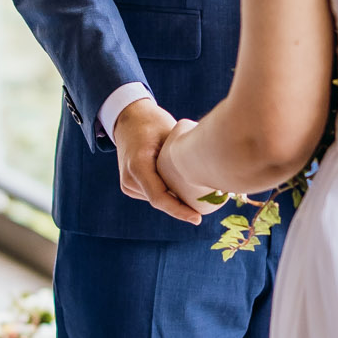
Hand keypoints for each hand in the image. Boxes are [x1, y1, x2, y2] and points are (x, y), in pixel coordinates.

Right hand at [113, 98, 200, 224]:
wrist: (129, 119)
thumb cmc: (153, 123)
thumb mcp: (170, 134)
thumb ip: (181, 156)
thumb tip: (209, 171)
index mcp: (138, 165)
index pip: (159, 198)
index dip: (179, 211)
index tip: (197, 218)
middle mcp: (129, 178)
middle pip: (161, 201)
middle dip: (183, 206)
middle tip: (209, 207)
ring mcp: (128, 184)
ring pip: (158, 200)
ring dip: (176, 200)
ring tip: (200, 198)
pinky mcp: (130, 186)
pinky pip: (154, 195)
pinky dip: (169, 194)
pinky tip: (185, 189)